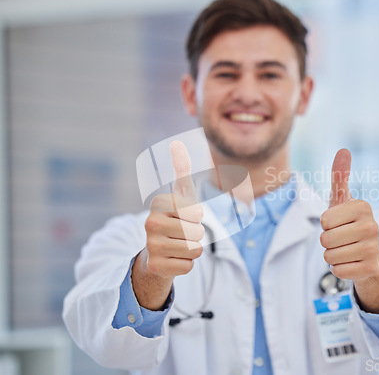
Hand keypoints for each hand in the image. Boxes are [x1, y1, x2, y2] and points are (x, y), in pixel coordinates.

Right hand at [133, 140, 203, 309]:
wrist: (156, 252)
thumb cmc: (174, 219)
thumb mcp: (180, 195)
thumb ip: (181, 170)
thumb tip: (177, 143)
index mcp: (159, 203)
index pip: (197, 212)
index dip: (196, 216)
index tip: (183, 216)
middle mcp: (150, 223)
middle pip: (198, 232)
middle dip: (196, 235)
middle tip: (181, 233)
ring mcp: (151, 246)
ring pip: (195, 249)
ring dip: (192, 250)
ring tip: (178, 245)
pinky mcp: (156, 267)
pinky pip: (189, 266)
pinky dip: (186, 264)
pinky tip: (173, 259)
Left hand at [320, 149, 378, 312]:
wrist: (367, 253)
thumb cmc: (348, 222)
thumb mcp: (342, 200)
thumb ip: (339, 177)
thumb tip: (343, 151)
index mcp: (363, 207)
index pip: (325, 220)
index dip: (326, 223)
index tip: (338, 223)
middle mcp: (373, 227)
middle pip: (325, 239)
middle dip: (327, 241)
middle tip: (341, 238)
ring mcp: (374, 250)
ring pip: (329, 256)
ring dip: (332, 255)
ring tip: (345, 250)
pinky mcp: (370, 269)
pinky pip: (338, 271)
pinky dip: (339, 269)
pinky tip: (350, 262)